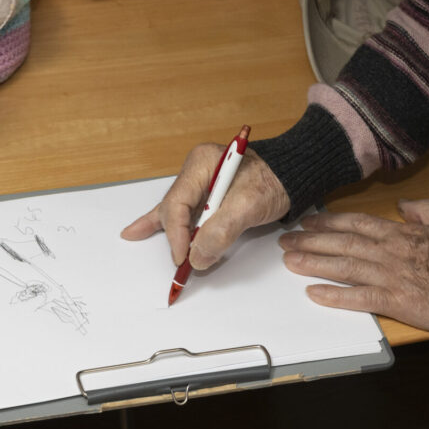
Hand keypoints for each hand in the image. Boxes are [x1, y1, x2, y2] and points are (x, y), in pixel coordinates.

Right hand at [121, 144, 290, 268]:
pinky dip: (165, 227)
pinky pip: (182, 213)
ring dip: (168, 234)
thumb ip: (221, 230)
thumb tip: (198, 257)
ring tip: (134, 237)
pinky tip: (136, 231)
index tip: (184, 257)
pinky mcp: (207, 197)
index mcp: (202, 163)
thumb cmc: (275, 182)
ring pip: (176, 213)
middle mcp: (196, 171)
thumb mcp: (250, 205)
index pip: (178, 203)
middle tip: (179, 265)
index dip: (178, 234)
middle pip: (174, 209)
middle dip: (175, 237)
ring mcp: (200, 183)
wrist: (293, 177)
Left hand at [279, 199, 428, 334]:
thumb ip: (424, 209)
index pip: (356, 223)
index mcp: (400, 233)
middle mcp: (388, 251)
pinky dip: (334, 295)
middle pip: (342, 242)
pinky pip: (358, 297)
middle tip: (286, 240)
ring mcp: (389, 276)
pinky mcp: (394, 301)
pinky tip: (314, 293)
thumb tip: (405, 204)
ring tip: (290, 261)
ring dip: (314, 262)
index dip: (329, 221)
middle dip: (311, 240)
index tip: (308, 220)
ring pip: (343, 266)